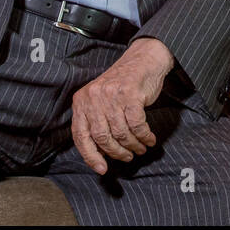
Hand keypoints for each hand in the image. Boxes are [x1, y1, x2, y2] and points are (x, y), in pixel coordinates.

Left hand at [71, 37, 174, 173]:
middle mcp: (93, 98)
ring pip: (121, 133)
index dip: (90, 156)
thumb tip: (99, 154)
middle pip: (102, 137)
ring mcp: (112, 96)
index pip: (80, 135)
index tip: (102, 169)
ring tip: (141, 148)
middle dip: (117, 152)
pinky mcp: (130, 95)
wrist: (144, 60)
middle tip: (128, 157)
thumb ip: (96, 121)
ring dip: (133, 145)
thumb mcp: (101, 99)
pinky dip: (144, 136)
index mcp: (82, 100)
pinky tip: (149, 139)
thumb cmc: (123, 84)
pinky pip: (137, 125)